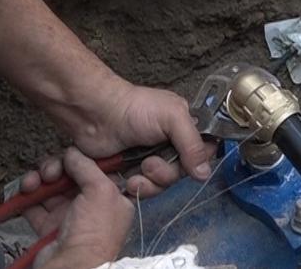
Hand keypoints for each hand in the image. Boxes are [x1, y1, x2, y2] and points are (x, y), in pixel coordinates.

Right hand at [27, 149, 133, 268]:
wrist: (71, 268)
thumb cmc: (94, 234)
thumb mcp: (100, 190)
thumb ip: (86, 166)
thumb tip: (73, 152)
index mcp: (112, 198)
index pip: (95, 170)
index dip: (81, 160)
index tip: (70, 155)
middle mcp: (92, 207)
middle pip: (70, 177)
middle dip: (55, 169)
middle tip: (49, 173)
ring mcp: (69, 218)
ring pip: (51, 188)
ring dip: (38, 181)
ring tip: (31, 184)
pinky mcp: (49, 228)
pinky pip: (35, 206)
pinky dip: (26, 197)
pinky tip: (22, 192)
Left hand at [70, 80, 215, 196]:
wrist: (96, 116)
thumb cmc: (135, 109)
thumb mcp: (172, 116)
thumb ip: (192, 144)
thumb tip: (204, 174)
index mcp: (183, 127)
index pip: (203, 152)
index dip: (198, 161)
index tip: (188, 161)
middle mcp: (169, 145)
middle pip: (183, 173)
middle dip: (168, 173)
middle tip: (150, 164)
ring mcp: (150, 160)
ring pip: (163, 185)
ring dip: (151, 183)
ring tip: (137, 171)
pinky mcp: (132, 173)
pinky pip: (144, 191)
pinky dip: (137, 188)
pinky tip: (127, 180)